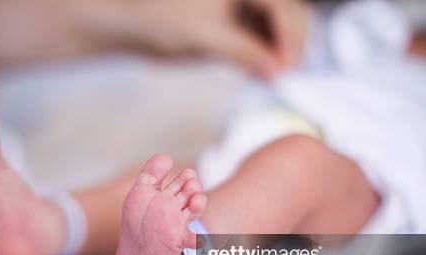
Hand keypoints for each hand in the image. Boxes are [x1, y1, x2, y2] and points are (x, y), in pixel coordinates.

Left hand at [128, 0, 310, 77]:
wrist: (135, 27)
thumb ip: (242, 51)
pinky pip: (262, 39)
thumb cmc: (161, 21)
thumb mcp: (204, 37)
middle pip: (286, 11)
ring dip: (280, 51)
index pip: (277, 3)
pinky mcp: (237, 25)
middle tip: (287, 74)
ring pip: (277, 27)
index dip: (288, 33)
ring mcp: (243, 6)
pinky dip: (266, 56)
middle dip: (290, 41)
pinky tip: (264, 73)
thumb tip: (276, 70)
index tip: (287, 64)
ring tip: (277, 77)